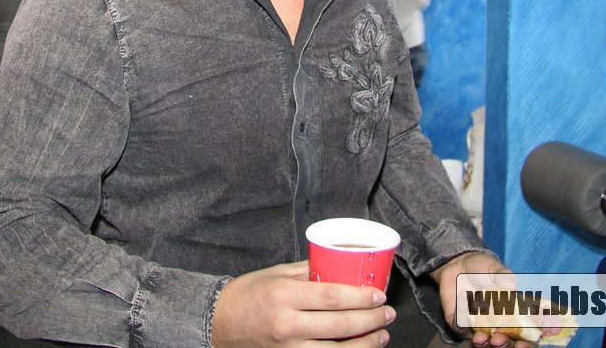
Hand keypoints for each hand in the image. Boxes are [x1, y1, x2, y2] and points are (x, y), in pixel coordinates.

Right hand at [211, 261, 393, 347]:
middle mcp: (286, 323)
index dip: (359, 297)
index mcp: (283, 295)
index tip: (378, 294)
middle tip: (387, 312)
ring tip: (382, 335)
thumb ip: (306, 272)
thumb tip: (336, 266)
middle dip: (370, 319)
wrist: (218, 323)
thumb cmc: (247, 295)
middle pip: (339, 324)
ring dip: (365, 344)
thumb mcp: (275, 274)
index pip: (330, 297)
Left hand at [434, 252, 538, 347]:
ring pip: (484, 343)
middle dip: (505, 345)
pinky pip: (461, 329)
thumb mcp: (496, 269)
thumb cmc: (482, 268)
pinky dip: (463, 323)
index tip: (528, 341)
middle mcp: (497, 325)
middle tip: (500, 339)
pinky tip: (464, 308)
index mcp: (512, 314)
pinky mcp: (459, 322)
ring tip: (483, 338)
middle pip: (506, 344)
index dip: (529, 340)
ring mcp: (478, 326)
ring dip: (485, 344)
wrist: (457, 264)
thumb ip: (505, 277)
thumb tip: (510, 287)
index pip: (526, 334)